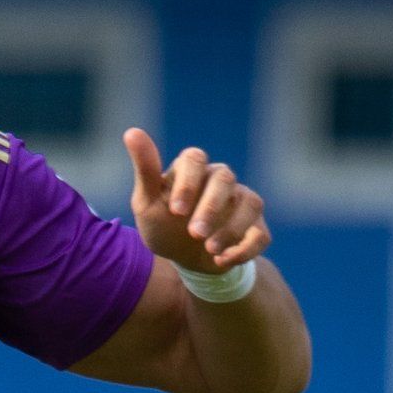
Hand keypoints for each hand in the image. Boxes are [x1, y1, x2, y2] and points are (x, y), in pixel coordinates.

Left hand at [122, 128, 269, 275]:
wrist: (183, 258)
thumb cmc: (162, 224)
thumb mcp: (146, 202)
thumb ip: (145, 170)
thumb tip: (132, 132)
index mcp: (192, 170)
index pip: (195, 158)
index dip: (187, 183)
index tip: (175, 210)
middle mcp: (220, 180)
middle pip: (225, 179)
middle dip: (210, 208)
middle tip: (194, 234)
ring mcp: (242, 202)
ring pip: (250, 204)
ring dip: (231, 229)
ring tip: (209, 249)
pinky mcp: (256, 226)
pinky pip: (261, 234)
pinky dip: (245, 249)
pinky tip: (221, 260)